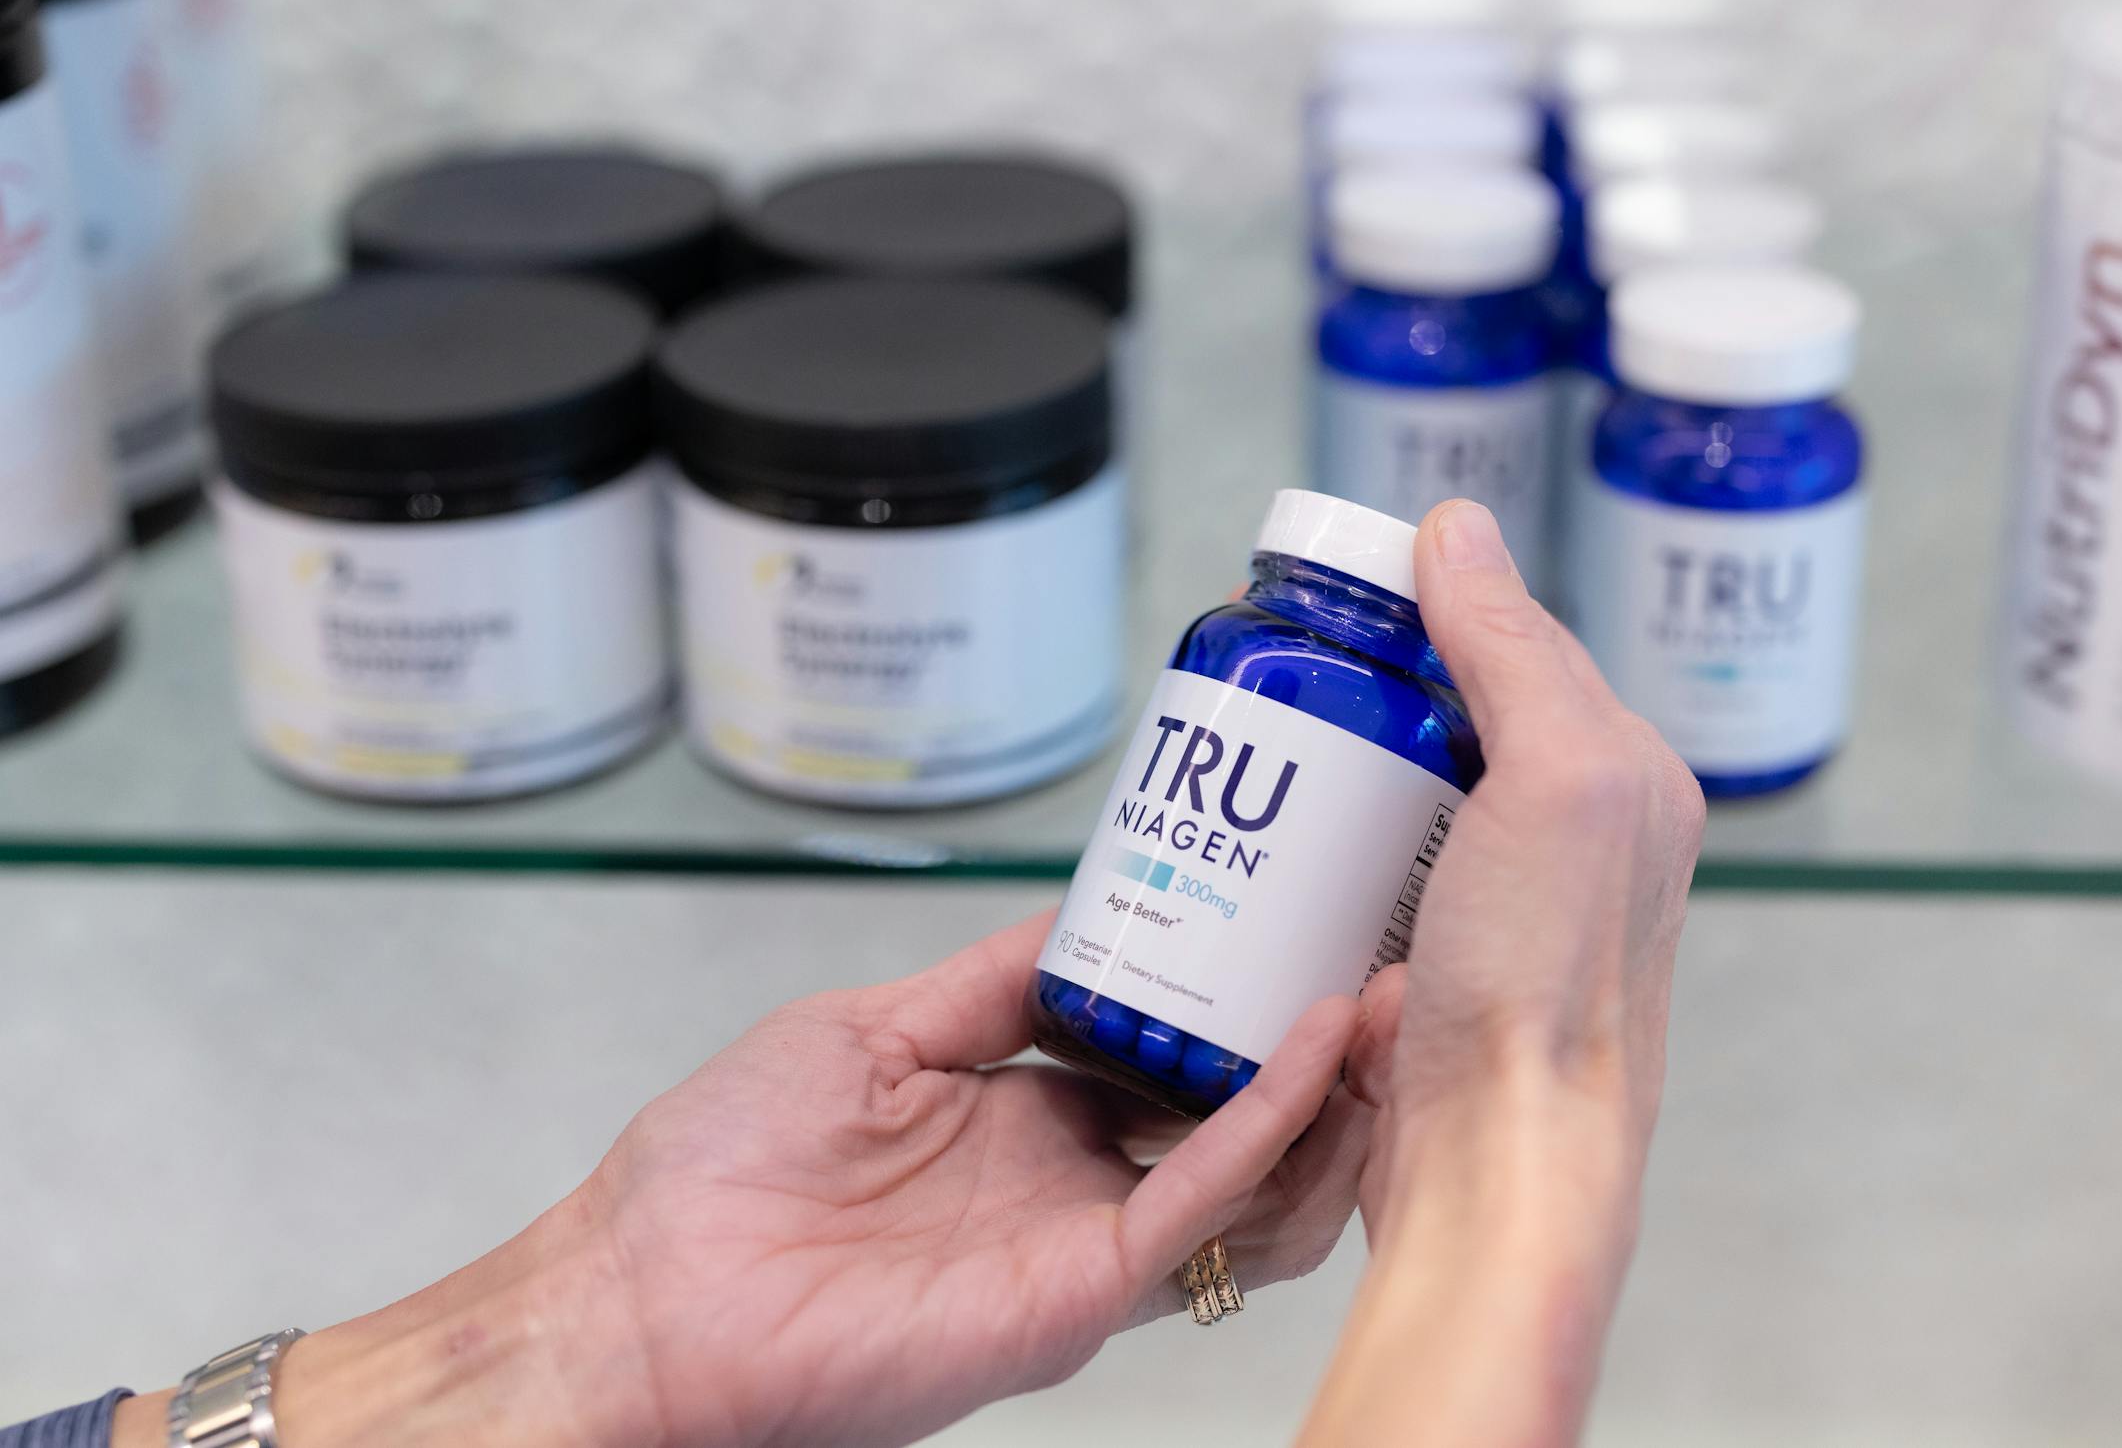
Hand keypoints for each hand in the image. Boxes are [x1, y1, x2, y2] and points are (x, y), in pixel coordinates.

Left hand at [119, 914, 1373, 1447]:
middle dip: (1325, 1047)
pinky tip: (1309, 1051)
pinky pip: (1198, 1209)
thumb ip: (991, 984)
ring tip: (1385, 999)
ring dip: (1329, 1092)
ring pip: (1255, 1181)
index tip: (1310, 918)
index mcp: (1029, 1115)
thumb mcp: (871, 1029)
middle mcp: (1074, 1182)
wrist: (646, 1294)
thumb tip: (1087, 912)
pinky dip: (1266, 1129)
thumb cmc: (722, 1168)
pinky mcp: (1077, 1295)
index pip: (1175, 1057)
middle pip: (1239, 1122)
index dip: (1249, 996)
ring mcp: (1084, 1243)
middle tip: (1388, 952)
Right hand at [1307, 500, 1705, 1447]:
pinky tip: (1273, 856)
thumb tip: (1460, 530)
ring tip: (1259, 757)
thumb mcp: (1553, 782)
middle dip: (1365, 687)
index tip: (1339, 585)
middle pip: (1450, 718)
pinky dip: (1316, 860)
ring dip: (1333, 775)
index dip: (1430, 601)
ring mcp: (1500, 909)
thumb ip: (1515, 649)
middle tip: (1280, 675)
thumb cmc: (1541, 994)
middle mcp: (1575, 843)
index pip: (1520, 640)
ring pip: (1400, 799)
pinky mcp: (1430, 967)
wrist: (1494, 1168)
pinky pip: (1361, 882)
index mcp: (1628, 780)